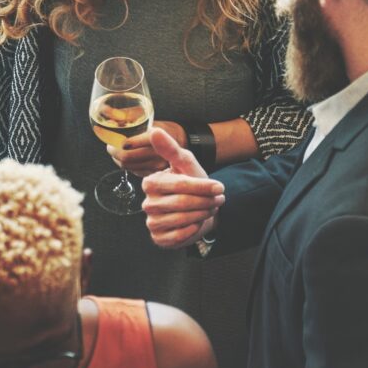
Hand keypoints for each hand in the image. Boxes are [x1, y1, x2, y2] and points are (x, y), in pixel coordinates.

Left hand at [108, 120, 185, 177]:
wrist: (178, 143)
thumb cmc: (160, 130)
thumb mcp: (148, 120)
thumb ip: (129, 117)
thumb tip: (106, 111)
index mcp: (156, 138)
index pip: (130, 144)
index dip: (118, 143)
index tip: (113, 141)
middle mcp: (158, 154)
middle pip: (126, 157)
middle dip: (113, 151)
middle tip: (110, 146)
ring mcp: (157, 166)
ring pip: (127, 166)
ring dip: (117, 159)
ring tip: (117, 151)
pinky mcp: (154, 173)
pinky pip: (133, 171)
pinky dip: (126, 165)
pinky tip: (127, 159)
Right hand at [142, 128, 223, 248]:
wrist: (200, 208)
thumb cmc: (192, 183)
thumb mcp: (186, 164)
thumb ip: (171, 148)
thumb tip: (153, 130)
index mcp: (151, 183)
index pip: (180, 184)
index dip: (203, 186)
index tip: (219, 187)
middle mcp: (147, 203)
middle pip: (183, 203)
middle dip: (206, 201)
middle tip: (217, 199)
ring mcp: (152, 222)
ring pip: (183, 219)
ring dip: (203, 213)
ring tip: (210, 208)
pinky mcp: (159, 238)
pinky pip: (179, 235)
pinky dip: (195, 229)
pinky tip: (198, 222)